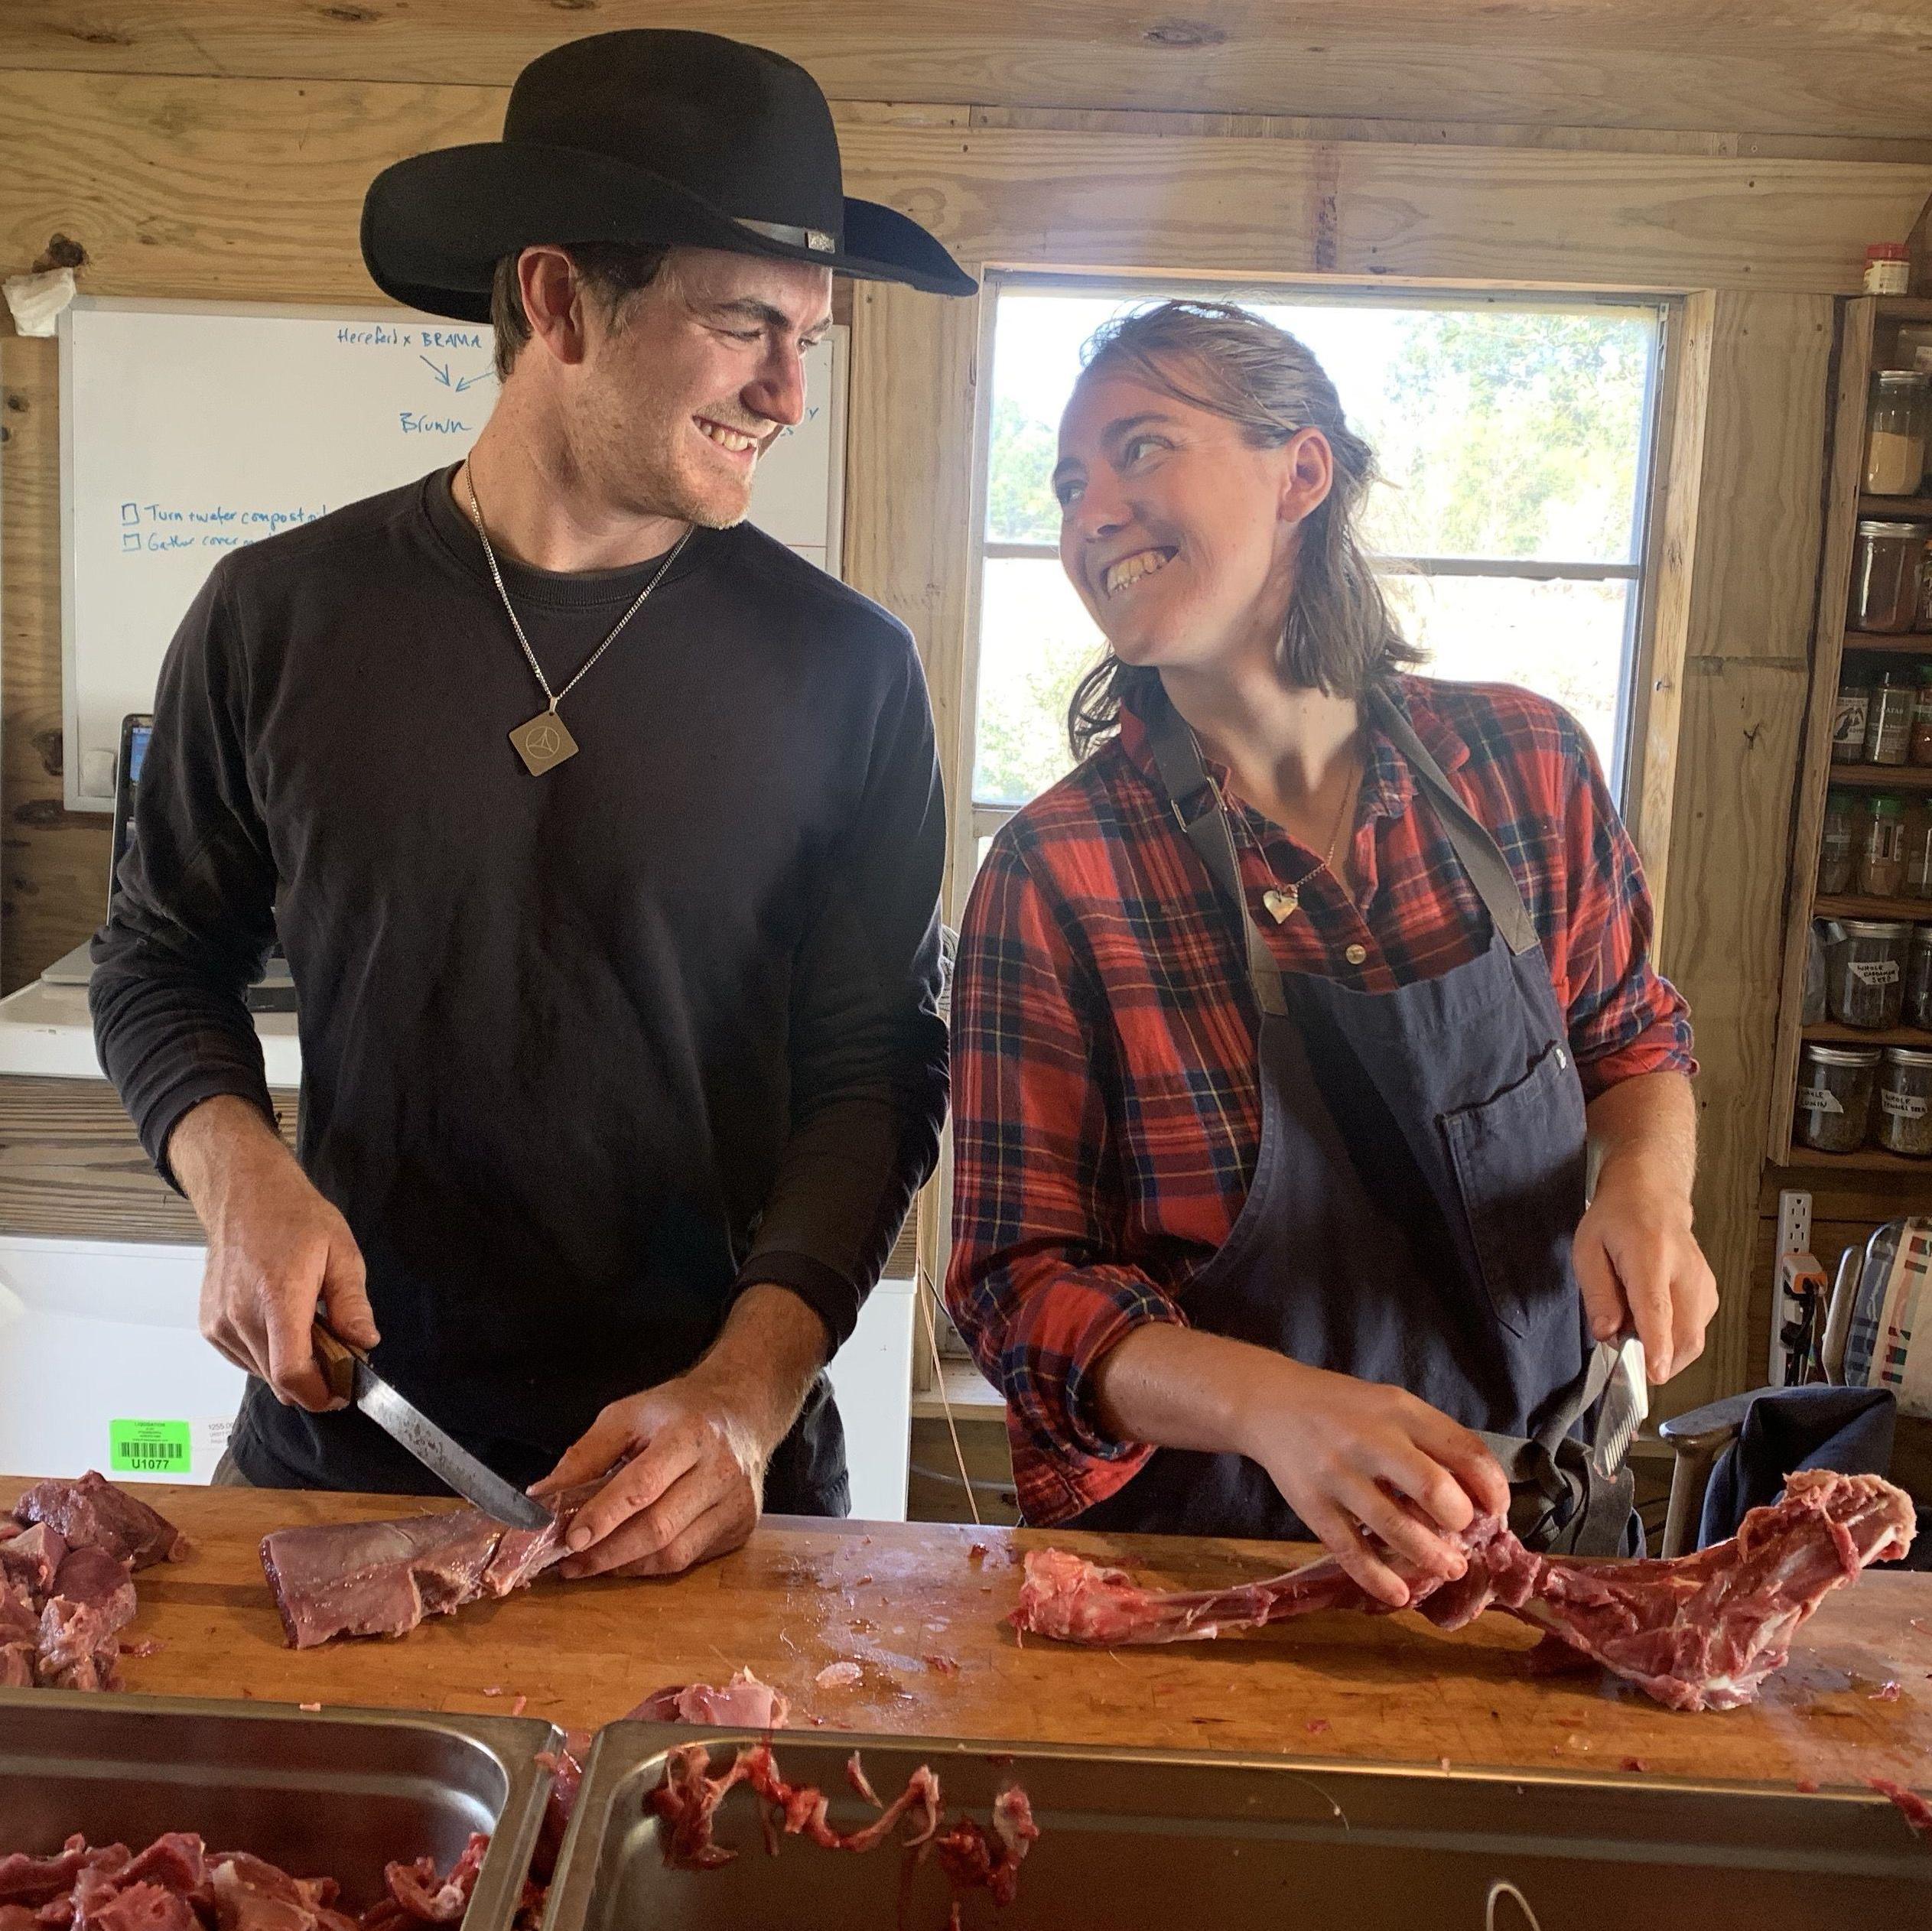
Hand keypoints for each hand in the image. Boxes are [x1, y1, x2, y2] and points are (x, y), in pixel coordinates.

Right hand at [170, 1095, 377, 1410]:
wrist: (245, 1195)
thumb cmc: (294, 1217)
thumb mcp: (341, 1252)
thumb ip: (352, 1304)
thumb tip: (365, 1342)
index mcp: (278, 1297)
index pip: (291, 1371)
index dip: (319, 1394)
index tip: (341, 1394)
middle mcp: (241, 1315)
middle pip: (278, 1379)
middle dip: (313, 1381)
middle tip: (338, 1361)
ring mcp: (220, 1322)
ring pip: (260, 1372)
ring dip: (289, 1369)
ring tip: (311, 1334)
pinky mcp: (209, 1324)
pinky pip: (242, 1358)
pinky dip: (266, 1356)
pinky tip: (283, 1329)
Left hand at [530, 1369, 765, 1580]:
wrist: (744, 1409)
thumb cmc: (680, 1411)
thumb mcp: (627, 1416)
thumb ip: (585, 1456)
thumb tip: (541, 1498)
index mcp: (690, 1433)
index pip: (644, 1484)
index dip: (604, 1515)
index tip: (570, 1538)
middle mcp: (720, 1470)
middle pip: (659, 1527)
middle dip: (607, 1552)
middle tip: (569, 1562)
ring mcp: (736, 1502)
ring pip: (674, 1553)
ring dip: (625, 1565)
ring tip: (591, 1563)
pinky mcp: (741, 1526)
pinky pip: (689, 1559)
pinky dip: (651, 1565)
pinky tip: (628, 1557)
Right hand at [1235, 1360, 1511, 1608]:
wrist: (1270, 1403)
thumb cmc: (1344, 1409)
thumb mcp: (1391, 1406)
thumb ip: (1431, 1441)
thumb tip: (1479, 1494)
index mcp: (1399, 1411)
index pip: (1463, 1450)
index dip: (1492, 1487)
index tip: (1498, 1510)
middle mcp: (1370, 1440)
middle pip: (1431, 1487)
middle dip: (1460, 1520)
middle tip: (1464, 1534)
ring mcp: (1338, 1474)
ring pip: (1394, 1526)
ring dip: (1430, 1556)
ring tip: (1449, 1568)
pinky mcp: (1311, 1505)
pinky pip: (1349, 1549)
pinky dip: (1377, 1577)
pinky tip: (1398, 1594)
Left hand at [1573, 1171, 1717, 1384]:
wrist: (1652, 1194)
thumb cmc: (1617, 1219)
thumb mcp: (1588, 1249)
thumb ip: (1597, 1294)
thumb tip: (1606, 1332)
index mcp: (1651, 1255)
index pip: (1658, 1308)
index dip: (1656, 1345)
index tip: (1654, 1372)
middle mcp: (1685, 1271)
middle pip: (1685, 1333)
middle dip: (1657, 1358)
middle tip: (1625, 1345)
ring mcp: (1703, 1283)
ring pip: (1693, 1338)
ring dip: (1663, 1347)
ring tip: (1633, 1320)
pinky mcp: (1709, 1294)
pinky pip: (1695, 1330)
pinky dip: (1673, 1337)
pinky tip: (1652, 1319)